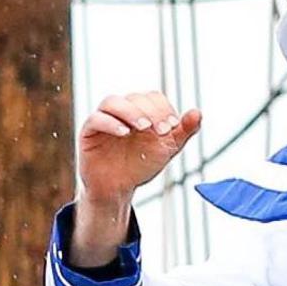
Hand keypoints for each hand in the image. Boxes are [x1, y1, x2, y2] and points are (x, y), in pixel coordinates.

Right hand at [69, 92, 199, 270]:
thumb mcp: (166, 149)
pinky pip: (96, 119)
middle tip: (162, 131)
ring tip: (144, 127)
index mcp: (140, 111)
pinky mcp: (89, 132)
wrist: (118, 188)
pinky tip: (124, 132)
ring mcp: (104, 119)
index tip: (172, 126)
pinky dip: (110, 122)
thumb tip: (197, 112)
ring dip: (130, 111)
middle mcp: (121, 111)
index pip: (152, 97)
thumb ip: (183, 131)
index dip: (164, 108)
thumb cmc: (140, 166)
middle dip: (152, 112)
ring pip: (112, 101)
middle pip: (135, 97)